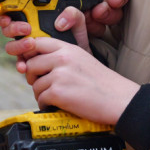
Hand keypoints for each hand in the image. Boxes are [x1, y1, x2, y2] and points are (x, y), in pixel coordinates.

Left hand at [4, 36, 136, 125]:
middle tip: (43, 85)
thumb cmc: (103, 83)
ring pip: (34, 84)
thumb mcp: (83, 60)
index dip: (30, 55)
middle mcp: (62, 58)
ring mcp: (59, 75)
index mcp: (69, 48)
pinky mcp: (58, 92)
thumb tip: (37, 62)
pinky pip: (40, 98)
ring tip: (53, 98)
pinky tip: (55, 106)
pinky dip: (45, 105)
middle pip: (30, 64)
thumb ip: (63, 57)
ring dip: (41, 94)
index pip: (37, 43)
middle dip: (33, 77)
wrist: (119, 100)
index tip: (33, 65)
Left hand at [61, 0, 130, 35]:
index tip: (115, 0)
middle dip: (108, 14)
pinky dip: (76, 31)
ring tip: (81, 18)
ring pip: (99, 26)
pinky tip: (66, 25)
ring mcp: (88, 15)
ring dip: (92, 25)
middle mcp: (99, 1)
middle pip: (114, 13)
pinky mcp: (74, 27)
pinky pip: (80, 34)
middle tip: (97, 12)